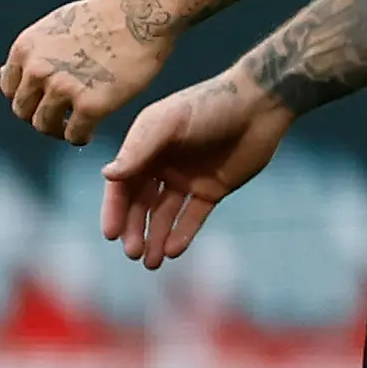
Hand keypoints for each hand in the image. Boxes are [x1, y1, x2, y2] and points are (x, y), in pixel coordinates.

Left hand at [1, 0, 166, 144]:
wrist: (139, 14)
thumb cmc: (103, 17)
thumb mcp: (53, 26)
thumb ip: (32, 53)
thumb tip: (4, 73)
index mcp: (26, 48)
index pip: (9, 88)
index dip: (28, 97)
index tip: (44, 99)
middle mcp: (38, 69)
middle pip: (23, 111)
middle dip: (41, 114)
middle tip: (62, 114)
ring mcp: (62, 88)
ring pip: (45, 127)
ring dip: (60, 129)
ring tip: (77, 122)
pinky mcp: (90, 105)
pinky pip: (74, 136)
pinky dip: (82, 137)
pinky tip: (92, 128)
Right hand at [101, 70, 289, 268]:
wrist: (258, 106)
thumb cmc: (210, 105)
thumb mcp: (170, 122)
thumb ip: (139, 149)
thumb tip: (108, 175)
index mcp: (146, 145)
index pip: (123, 182)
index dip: (115, 208)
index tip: (111, 233)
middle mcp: (162, 163)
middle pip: (141, 202)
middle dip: (135, 228)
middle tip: (133, 253)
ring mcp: (187, 178)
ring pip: (164, 214)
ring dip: (155, 237)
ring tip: (151, 262)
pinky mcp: (212, 190)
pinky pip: (192, 216)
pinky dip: (182, 234)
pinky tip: (173, 250)